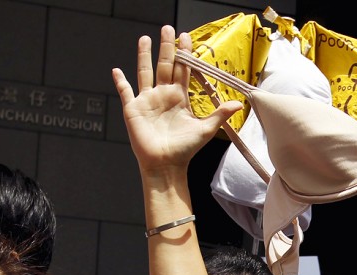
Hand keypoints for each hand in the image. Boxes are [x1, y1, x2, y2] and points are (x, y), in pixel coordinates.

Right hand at [112, 26, 241, 176]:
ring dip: (144, 56)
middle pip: (164, 65)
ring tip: (145, 38)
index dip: (184, 53)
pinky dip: (120, 81)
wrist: (166, 165)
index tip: (186, 36)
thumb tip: (240, 103)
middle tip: (168, 28)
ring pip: (144, 72)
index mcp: (179, 97)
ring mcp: (147, 101)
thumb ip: (220, 114)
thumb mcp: (206, 129)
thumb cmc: (185, 149)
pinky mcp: (133, 109)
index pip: (182, 70)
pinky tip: (116, 70)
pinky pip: (125, 91)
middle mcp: (163, 95)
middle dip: (166, 47)